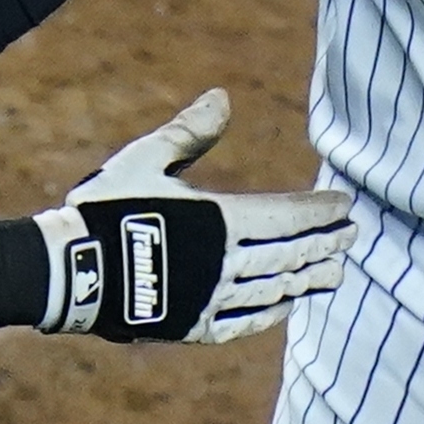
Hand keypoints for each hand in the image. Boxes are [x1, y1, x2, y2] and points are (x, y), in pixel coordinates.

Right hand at [37, 90, 352, 344]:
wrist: (70, 269)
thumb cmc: (106, 208)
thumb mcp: (146, 159)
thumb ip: (189, 132)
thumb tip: (223, 97)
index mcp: (218, 220)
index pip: (286, 217)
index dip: (318, 212)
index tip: (345, 206)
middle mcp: (225, 264)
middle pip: (289, 255)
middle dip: (324, 244)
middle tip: (352, 237)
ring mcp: (211, 299)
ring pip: (274, 290)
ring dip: (307, 280)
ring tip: (335, 274)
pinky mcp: (192, 326)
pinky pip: (243, 323)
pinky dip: (270, 314)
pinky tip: (286, 307)